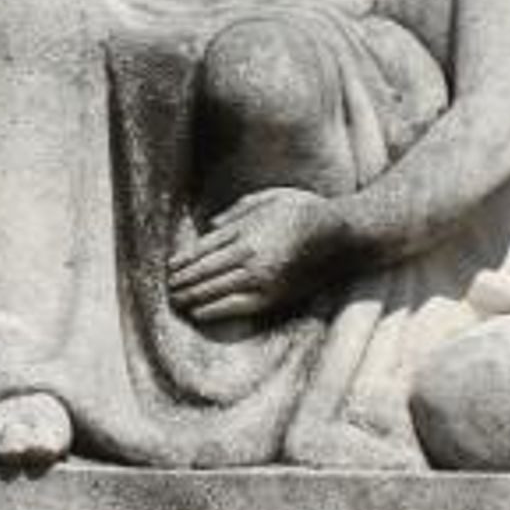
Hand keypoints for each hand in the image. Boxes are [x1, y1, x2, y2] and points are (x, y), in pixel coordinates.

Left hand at [168, 188, 337, 322]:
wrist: (343, 236)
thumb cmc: (308, 210)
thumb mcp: (271, 197)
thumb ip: (238, 210)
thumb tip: (210, 226)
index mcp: (246, 229)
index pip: (203, 249)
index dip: (183, 261)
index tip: (169, 269)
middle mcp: (249, 253)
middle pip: (204, 271)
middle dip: (182, 282)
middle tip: (167, 289)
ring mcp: (260, 276)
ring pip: (215, 290)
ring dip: (191, 297)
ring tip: (176, 302)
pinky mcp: (273, 295)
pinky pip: (236, 306)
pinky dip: (214, 310)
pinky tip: (199, 313)